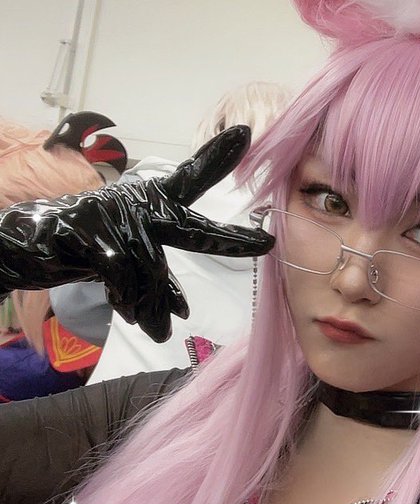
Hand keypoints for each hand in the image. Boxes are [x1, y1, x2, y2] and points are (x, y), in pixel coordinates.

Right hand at [0, 126, 272, 341]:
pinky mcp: (89, 233)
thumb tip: (181, 315)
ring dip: (153, 307)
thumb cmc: (84, 250)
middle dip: (230, 239)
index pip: (191, 179)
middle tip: (266, 244)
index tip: (248, 134)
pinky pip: (126, 279)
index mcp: (151, 202)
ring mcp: (114, 214)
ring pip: (154, 273)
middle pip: (192, 226)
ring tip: (153, 326)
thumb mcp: (128, 265)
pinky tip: (130, 314)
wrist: (27, 245)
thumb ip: (158, 284)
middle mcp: (138, 203)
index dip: (217, 157)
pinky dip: (132, 304)